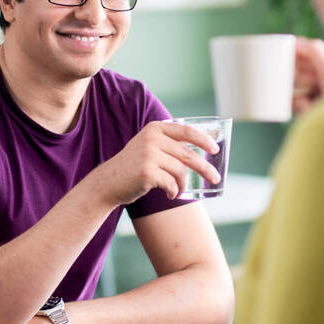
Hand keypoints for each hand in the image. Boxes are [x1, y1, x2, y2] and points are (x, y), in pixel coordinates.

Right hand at [89, 120, 221, 204]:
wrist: (108, 182)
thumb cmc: (133, 167)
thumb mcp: (149, 147)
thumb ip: (169, 143)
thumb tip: (203, 147)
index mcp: (155, 128)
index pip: (186, 131)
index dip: (204, 139)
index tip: (215, 149)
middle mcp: (151, 138)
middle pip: (188, 154)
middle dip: (205, 168)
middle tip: (215, 178)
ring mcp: (148, 154)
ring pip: (180, 171)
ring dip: (183, 184)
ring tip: (178, 191)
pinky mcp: (147, 172)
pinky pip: (171, 184)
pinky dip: (174, 192)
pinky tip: (169, 195)